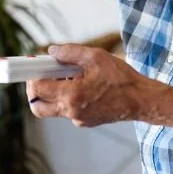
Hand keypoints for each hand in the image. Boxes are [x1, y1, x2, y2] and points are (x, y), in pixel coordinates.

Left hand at [27, 44, 156, 126]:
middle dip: (35, 90)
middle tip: (44, 75)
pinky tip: (84, 85)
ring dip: (54, 92)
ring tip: (70, 76)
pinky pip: (68, 110)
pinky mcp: (84, 122)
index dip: (31, 75)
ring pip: (53, 108)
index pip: (37, 89)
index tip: (34, 66)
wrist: (141, 100)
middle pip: (37, 106)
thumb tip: (52, 51)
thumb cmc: (121, 79)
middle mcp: (71, 111)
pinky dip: (68, 97)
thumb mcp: (96, 57)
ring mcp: (77, 119)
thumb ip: (70, 53)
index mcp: (71, 95)